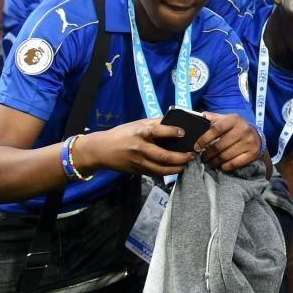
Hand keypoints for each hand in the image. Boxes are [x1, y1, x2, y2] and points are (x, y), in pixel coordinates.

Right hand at [72, 117, 193, 176]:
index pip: (156, 131)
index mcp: (139, 133)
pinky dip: (168, 172)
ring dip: (177, 168)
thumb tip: (174, 119)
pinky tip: (176, 168)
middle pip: (163, 156)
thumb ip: (155, 123)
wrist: (101, 150)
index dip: (171, 131)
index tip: (183, 132)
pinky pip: (156, 173)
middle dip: (181, 157)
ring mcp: (139, 162)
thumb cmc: (122, 134)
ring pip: (161, 169)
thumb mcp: (137, 124)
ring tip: (186, 163)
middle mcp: (140, 148)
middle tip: (191, 155)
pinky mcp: (138, 171)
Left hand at [196, 112, 263, 171]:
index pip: (216, 129)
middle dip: (208, 154)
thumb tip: (198, 117)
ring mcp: (249, 142)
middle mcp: (243, 130)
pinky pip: (234, 163)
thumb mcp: (226, 119)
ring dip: (214, 161)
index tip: (197, 147)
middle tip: (202, 158)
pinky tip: (221, 166)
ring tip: (209, 162)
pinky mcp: (252, 153)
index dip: (204, 139)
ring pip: (225, 156)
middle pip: (220, 145)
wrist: (256, 136)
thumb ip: (212, 118)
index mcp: (234, 119)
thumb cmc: (236, 128)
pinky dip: (225, 166)